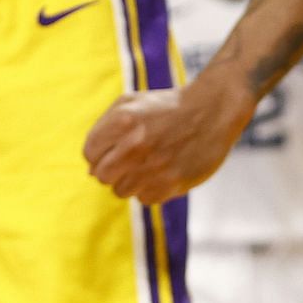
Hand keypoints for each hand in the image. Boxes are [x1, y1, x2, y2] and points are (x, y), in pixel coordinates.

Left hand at [84, 77, 253, 204]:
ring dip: (130, 181)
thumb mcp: (131, 103)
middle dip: (111, 170)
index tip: (114, 149)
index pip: (89, 153)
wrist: (212, 110)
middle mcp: (135, 144)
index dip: (99, 153)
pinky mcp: (171, 184)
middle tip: (129, 160)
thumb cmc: (167, 108)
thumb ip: (104, 130)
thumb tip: (90, 170)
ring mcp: (154, 166)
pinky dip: (150, 189)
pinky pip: (144, 199)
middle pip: (101, 176)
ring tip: (148, 165)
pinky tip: (163, 172)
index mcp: (123, 120)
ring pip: (121, 191)